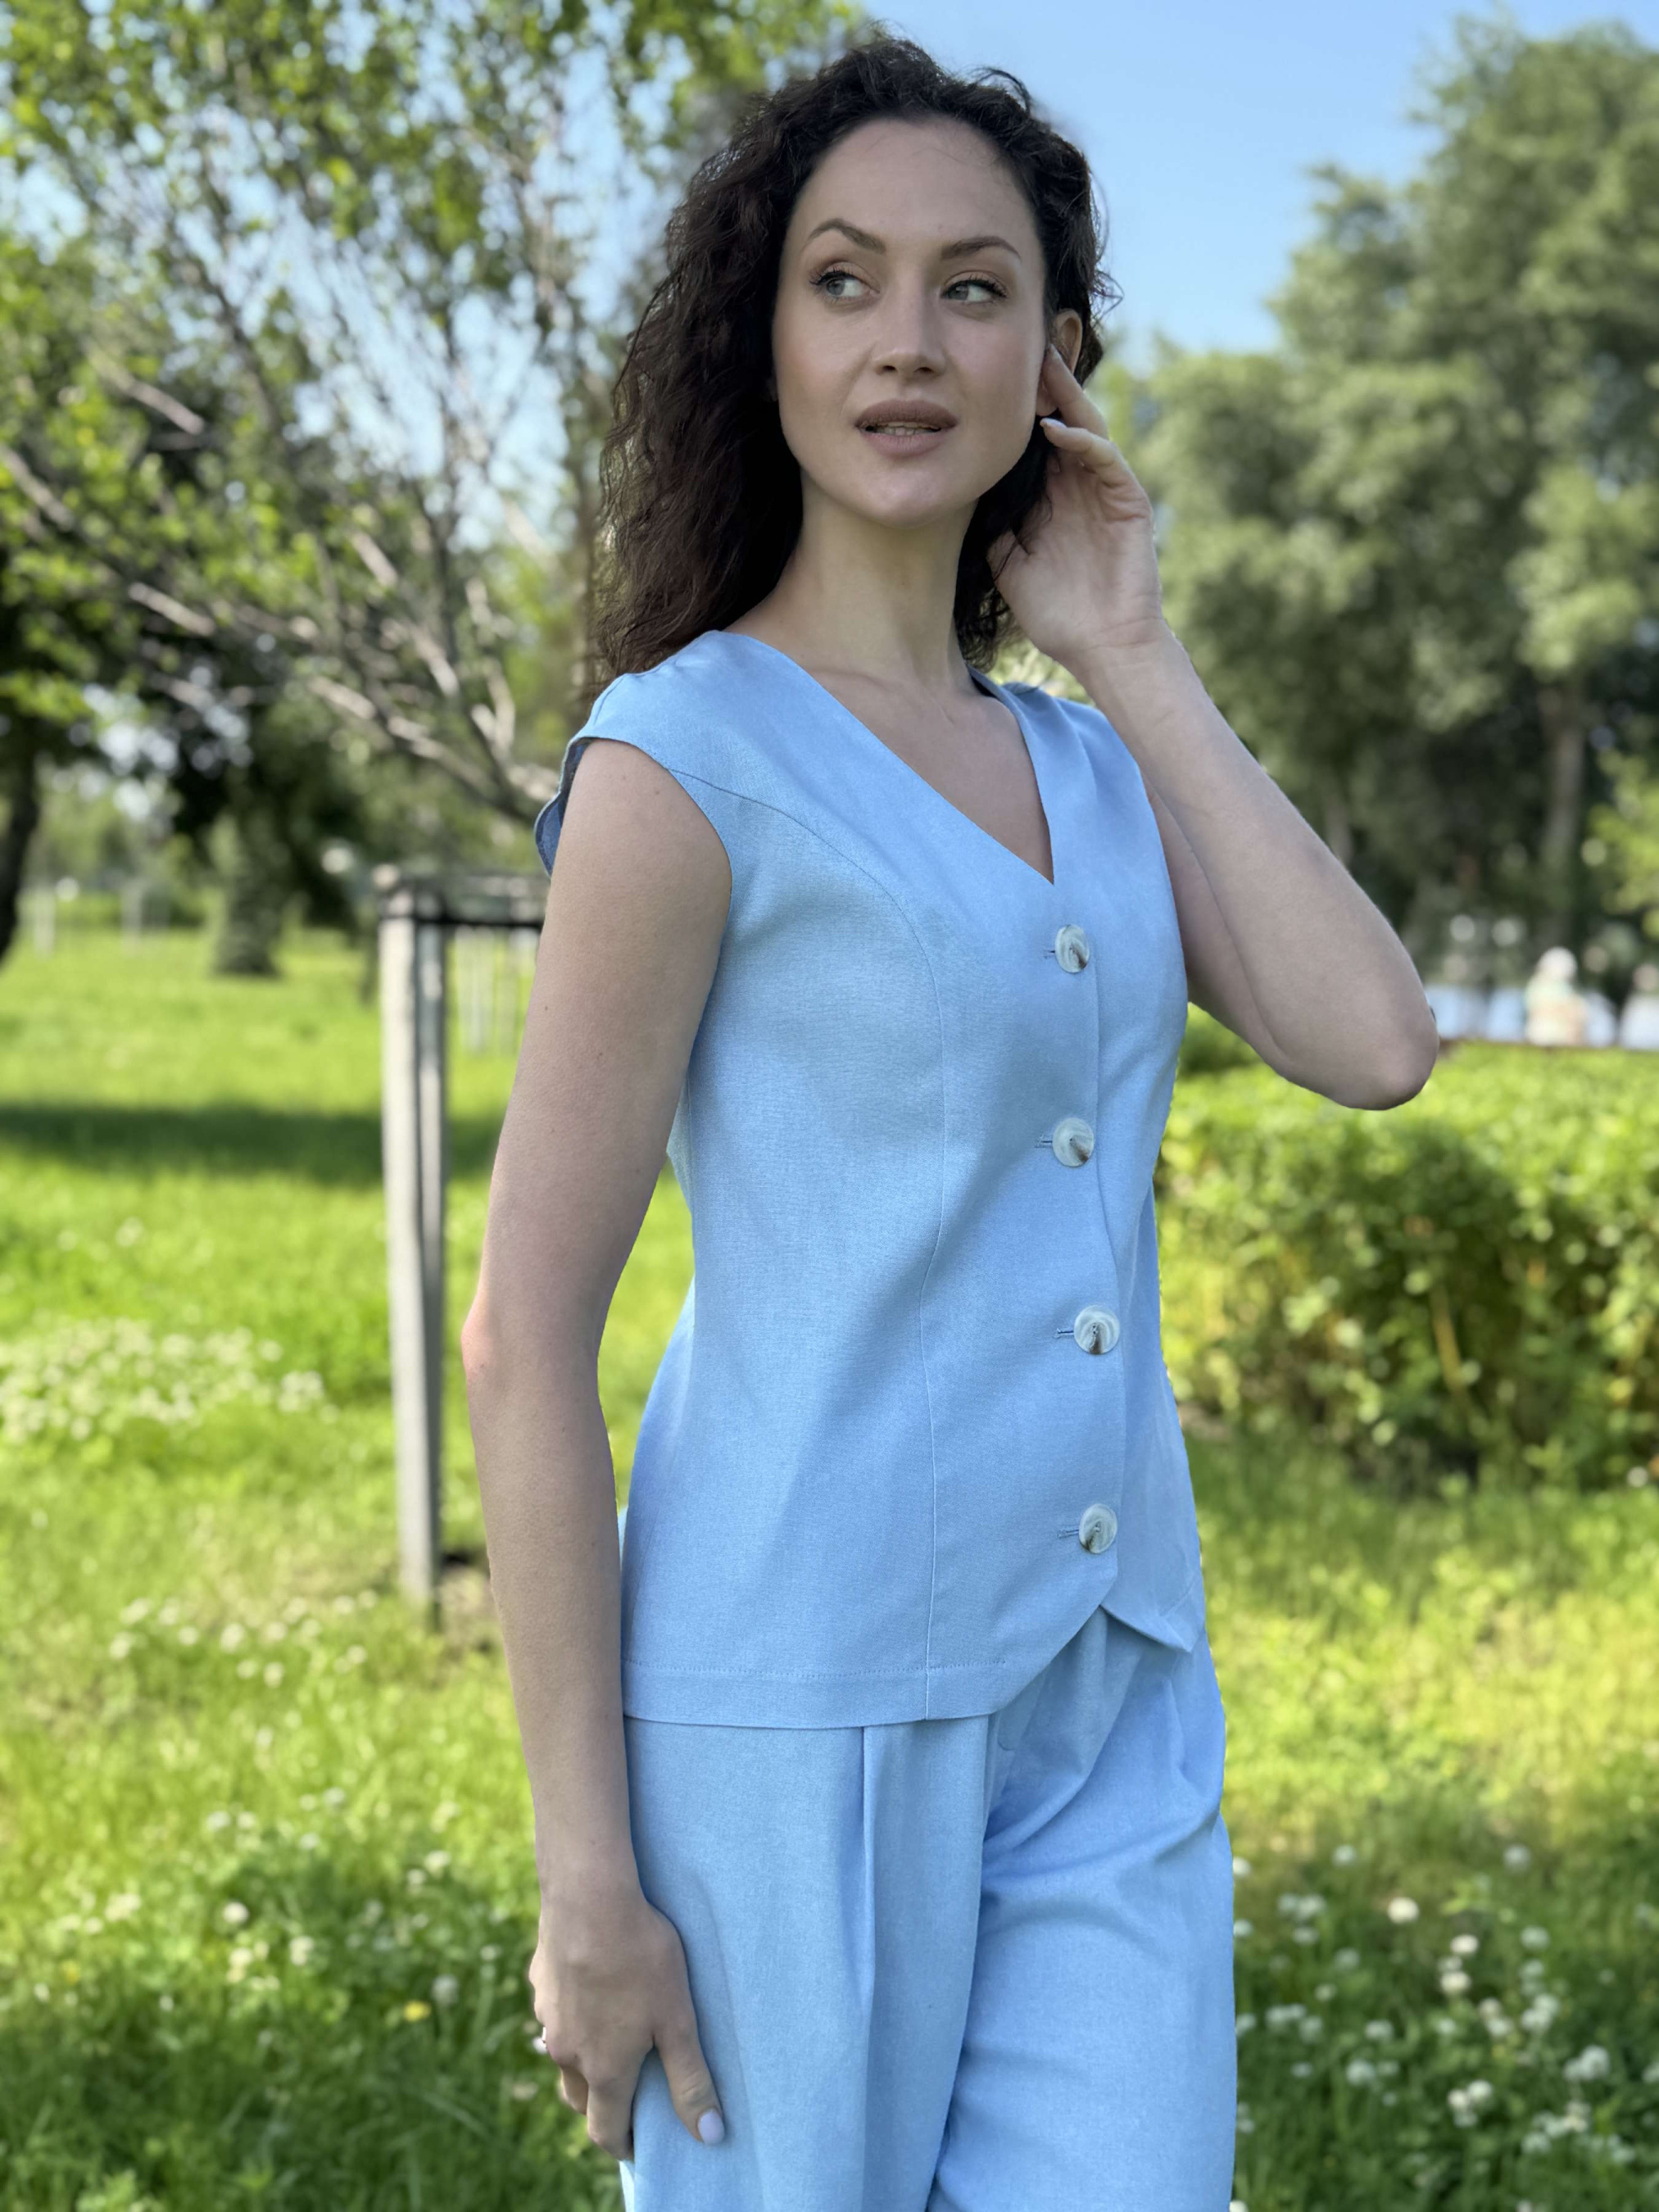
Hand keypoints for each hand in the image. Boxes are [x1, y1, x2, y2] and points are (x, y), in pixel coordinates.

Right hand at [527, 1880, 724, 2161]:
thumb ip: (691, 2080)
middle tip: (630, 2098)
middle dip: (603, 2108)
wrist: (588, 1895)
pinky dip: (574, 2019)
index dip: (624, 2145)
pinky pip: (556, 2016)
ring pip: (564, 2057)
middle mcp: (567, 2052)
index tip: (641, 2146)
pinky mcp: (540, 1983)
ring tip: (613, 2043)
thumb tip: (709, 2136)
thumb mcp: (677, 2020)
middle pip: (580, 2099)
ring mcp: (548, 2017)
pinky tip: (594, 1990)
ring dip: (585, 2063)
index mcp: (603, 2069)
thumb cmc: (640, 1956)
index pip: (605, 2130)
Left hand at [990, 342, 1169, 667]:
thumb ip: (994, 529)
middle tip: (1019, 347)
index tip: (983, 379)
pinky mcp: (1128, 501)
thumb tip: (962, 496)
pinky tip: (1055, 429)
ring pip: (1086, 427)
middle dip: (1042, 385)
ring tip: (1040, 367)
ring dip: (1065, 397)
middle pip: (1061, 420)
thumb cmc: (1058, 614)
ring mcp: (1105, 489)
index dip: (1013, 410)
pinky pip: (1105, 459)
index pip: (1032, 440)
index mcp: (1051, 497)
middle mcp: (1079, 485)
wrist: (1101, 647)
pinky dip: (1082, 440)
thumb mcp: (1009, 565)